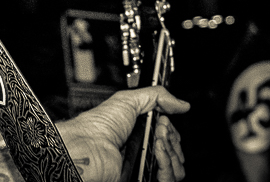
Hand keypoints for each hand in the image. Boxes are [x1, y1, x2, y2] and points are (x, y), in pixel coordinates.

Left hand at [58, 87, 188, 181]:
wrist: (88, 149)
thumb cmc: (98, 126)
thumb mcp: (128, 100)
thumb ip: (157, 96)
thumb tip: (181, 103)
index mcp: (139, 136)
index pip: (170, 139)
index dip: (171, 130)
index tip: (164, 120)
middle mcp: (143, 154)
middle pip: (176, 153)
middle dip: (172, 138)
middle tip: (158, 129)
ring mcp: (144, 169)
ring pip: (176, 169)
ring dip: (171, 152)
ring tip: (156, 141)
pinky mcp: (145, 181)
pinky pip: (168, 179)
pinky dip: (167, 166)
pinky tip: (157, 153)